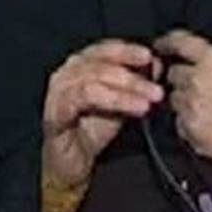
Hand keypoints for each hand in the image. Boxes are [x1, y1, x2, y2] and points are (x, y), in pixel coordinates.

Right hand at [42, 40, 164, 186]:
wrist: (72, 163)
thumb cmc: (93, 130)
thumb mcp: (121, 104)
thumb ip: (135, 83)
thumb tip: (156, 64)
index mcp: (81, 65)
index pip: (104, 49)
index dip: (127, 51)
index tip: (150, 57)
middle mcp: (66, 73)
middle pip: (100, 63)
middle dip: (132, 77)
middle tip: (157, 91)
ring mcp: (58, 92)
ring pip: (94, 79)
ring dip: (125, 90)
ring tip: (148, 103)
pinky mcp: (55, 112)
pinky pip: (83, 100)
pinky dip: (112, 101)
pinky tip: (133, 109)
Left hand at [153, 29, 211, 165]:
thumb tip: (201, 60)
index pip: (179, 42)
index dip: (168, 43)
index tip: (162, 46)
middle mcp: (197, 79)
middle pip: (173, 73)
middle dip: (181, 79)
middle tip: (200, 87)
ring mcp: (191, 105)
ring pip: (174, 98)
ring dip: (184, 102)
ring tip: (209, 110)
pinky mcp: (190, 128)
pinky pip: (180, 122)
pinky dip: (189, 123)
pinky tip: (209, 126)